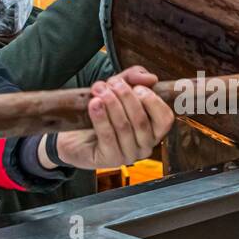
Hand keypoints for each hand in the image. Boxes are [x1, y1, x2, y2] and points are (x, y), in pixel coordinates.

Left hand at [50, 66, 172, 168]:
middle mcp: (144, 146)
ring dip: (112, 104)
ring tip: (100, 90)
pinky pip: (108, 136)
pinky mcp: (109, 160)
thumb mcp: (118, 88)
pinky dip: (101, 117)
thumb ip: (135, 78)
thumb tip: (151, 78)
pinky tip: (94, 104)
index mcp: (153, 131)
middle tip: (112, 83)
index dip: (153, 101)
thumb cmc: (101, 111)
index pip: (165, 119)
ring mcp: (127, 155)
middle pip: (142, 121)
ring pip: (124, 127)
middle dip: (126, 97)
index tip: (137, 87)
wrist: (74, 132)